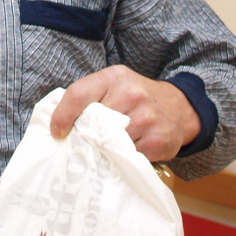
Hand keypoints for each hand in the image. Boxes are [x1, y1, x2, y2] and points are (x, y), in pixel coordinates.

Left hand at [50, 64, 201, 161]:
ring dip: (102, 147)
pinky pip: (128, 156)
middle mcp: (132, 95)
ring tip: (105, 144)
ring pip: (109, 142)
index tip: (57, 131)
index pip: (78, 95)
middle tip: (82, 141)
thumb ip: (88, 97)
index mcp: (114, 78)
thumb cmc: (134, 97)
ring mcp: (147, 118)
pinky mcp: (158, 141)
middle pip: (93, 123)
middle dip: (84, 134)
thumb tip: (59, 125)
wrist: (178, 107)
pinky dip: (121, 157)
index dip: (62, 116)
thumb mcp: (112, 85)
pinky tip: (124, 150)